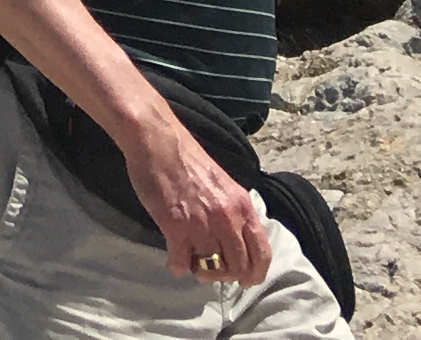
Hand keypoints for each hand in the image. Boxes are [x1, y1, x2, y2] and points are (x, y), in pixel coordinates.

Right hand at [121, 113, 271, 286]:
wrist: (158, 140)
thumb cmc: (189, 160)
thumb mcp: (225, 185)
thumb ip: (234, 213)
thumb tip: (236, 242)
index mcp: (242, 206)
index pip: (262, 254)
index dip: (254, 273)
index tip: (243, 279)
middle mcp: (227, 218)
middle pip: (238, 267)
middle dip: (225, 275)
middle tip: (211, 269)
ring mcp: (202, 224)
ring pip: (212, 269)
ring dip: (202, 273)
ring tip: (192, 263)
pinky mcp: (175, 226)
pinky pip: (182, 263)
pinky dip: (178, 266)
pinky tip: (173, 259)